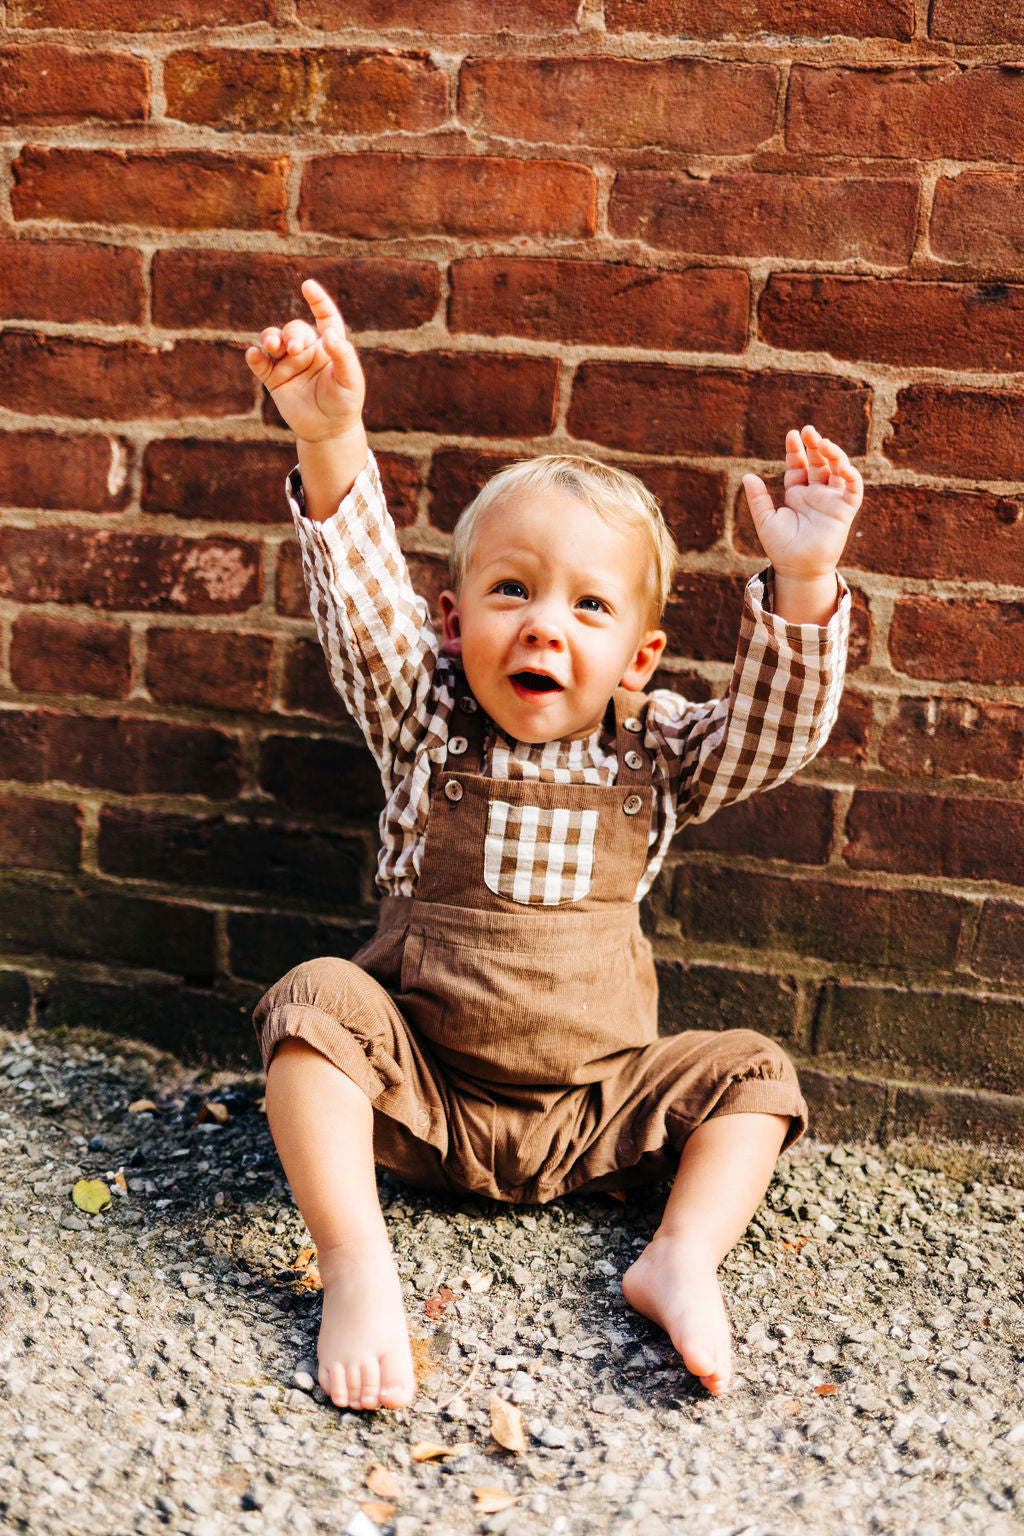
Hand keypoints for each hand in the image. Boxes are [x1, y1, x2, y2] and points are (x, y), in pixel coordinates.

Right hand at [245, 279, 365, 444]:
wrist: (328, 431)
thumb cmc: (344, 403)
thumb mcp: (350, 380)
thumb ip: (343, 356)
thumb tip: (330, 335)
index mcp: (328, 346)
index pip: (325, 317)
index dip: (318, 301)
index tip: (308, 287)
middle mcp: (307, 350)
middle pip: (294, 329)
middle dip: (291, 334)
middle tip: (293, 348)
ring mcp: (289, 364)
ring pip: (273, 340)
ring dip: (270, 337)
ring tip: (272, 344)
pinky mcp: (274, 379)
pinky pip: (260, 363)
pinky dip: (254, 357)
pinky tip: (255, 356)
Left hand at [742, 424, 862, 583]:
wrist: (797, 569)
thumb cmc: (781, 547)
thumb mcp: (766, 520)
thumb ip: (758, 499)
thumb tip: (747, 476)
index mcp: (797, 494)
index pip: (798, 465)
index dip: (796, 450)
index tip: (792, 434)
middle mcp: (816, 493)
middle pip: (818, 462)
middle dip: (815, 445)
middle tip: (809, 431)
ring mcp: (831, 500)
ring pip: (837, 470)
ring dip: (834, 454)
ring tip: (824, 442)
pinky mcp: (845, 510)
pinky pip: (853, 489)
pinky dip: (850, 475)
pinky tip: (841, 464)